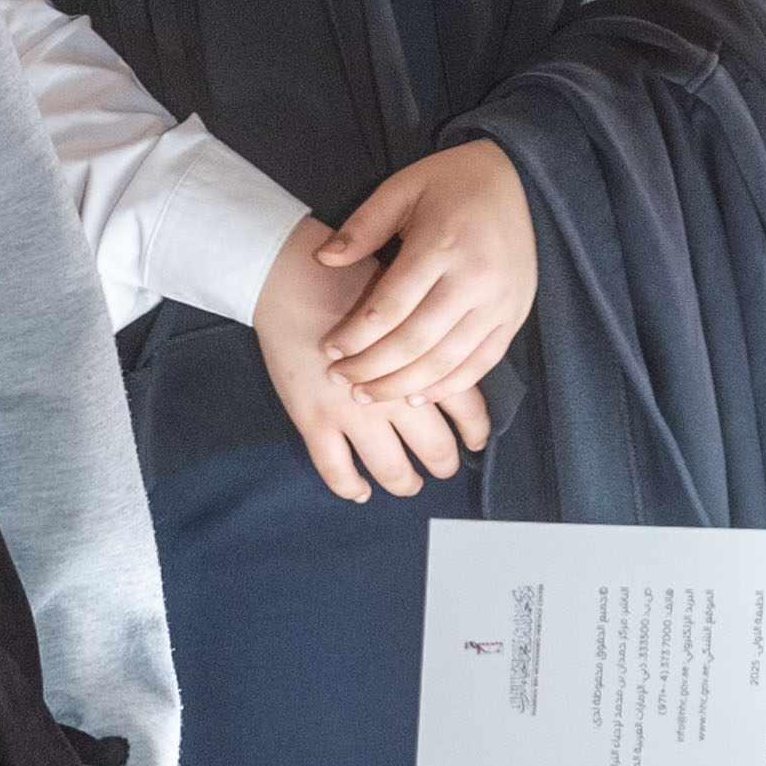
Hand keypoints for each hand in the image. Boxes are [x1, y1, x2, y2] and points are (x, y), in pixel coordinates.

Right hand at [254, 213, 489, 503]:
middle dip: (443, 463)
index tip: (475, 440)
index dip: (475, 431)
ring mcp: (352, 412)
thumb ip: (433, 337)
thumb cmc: (352, 278)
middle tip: (444, 466)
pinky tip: (360, 490)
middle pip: (435, 448)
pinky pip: (336, 470)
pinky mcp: (314, 420)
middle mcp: (394, 394)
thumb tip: (458, 362)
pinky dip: (351, 487)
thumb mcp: (409, 297)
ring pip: (391, 469)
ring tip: (408, 483)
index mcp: (422, 361)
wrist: (290, 275)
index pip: (466, 408)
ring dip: (404, 482)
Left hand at [317, 141, 537, 405]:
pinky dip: (448, 386)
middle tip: (341, 380)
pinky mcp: (515, 316)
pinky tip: (416, 396)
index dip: (355, 335)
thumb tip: (323, 260)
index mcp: (442, 244)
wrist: (519, 177)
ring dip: (404, 385)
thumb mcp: (402, 188)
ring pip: (447, 361)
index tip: (328, 349)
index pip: (390, 306)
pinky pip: (481, 363)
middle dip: (373, 368)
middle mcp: (475, 279)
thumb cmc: (451, 181)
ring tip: (369, 396)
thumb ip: (363, 226)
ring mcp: (500, 303)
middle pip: (416, 341)